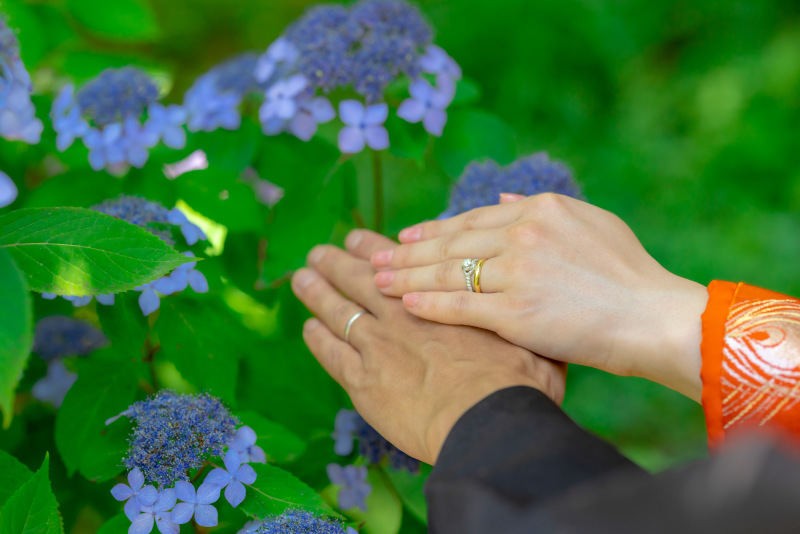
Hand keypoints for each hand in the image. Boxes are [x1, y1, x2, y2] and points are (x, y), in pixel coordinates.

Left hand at [291, 231, 565, 463]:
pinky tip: (308, 328)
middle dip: (337, 261)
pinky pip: (332, 353)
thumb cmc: (517, 381)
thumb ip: (512, 313)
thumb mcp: (527, 336)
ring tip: (302, 277)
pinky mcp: (364, 382)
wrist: (490, 420)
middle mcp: (402, 316)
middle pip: (360, 279)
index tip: (360, 238)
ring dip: (317, 291)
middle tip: (320, 251)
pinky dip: (318, 338)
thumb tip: (523, 292)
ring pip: (338, 310)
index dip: (376, 248)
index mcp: (437, 300)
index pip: (397, 264)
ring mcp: (378, 347)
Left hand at [368, 193, 708, 401]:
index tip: (406, 237)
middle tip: (376, 257)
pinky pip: (461, 306)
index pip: (471, 220)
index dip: (433, 230)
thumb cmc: (629, 272)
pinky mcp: (516, 313)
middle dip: (409, 252)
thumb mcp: (592, 222)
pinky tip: (406, 304)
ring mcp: (518, 273)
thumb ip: (539, 207)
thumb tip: (498, 196)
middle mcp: (523, 234)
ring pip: (449, 273)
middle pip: (451, 244)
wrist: (654, 317)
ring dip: (409, 277)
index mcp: (540, 209)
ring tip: (379, 280)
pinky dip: (430, 304)